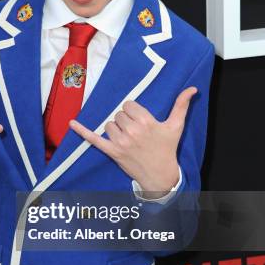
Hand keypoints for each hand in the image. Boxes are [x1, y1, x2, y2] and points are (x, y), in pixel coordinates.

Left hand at [69, 87, 197, 197]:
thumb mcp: (176, 126)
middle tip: (136, 132)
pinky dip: (82, 131)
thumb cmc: (167, 149)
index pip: (129, 105)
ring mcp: (121, 142)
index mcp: (146, 122)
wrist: (160, 175)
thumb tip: (192, 89)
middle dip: (126, 120)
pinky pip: (94, 139)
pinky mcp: (112, 152)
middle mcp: (132, 131)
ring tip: (128, 138)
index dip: (133, 111)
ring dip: (116, 129)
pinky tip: (72, 123)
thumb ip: (182, 105)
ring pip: (109, 124)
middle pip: (119, 114)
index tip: (140, 120)